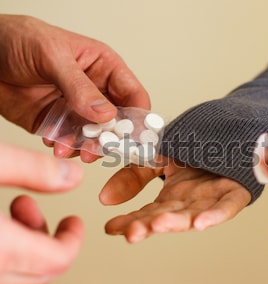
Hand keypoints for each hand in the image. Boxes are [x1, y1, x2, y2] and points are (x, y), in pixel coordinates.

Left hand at [0, 14, 149, 160]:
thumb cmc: (18, 39)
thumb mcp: (52, 57)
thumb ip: (80, 86)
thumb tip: (107, 114)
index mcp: (104, 68)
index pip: (133, 95)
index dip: (138, 117)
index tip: (134, 136)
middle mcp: (95, 91)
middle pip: (117, 122)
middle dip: (111, 138)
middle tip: (99, 148)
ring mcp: (77, 109)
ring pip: (95, 136)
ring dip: (86, 146)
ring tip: (70, 148)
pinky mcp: (57, 123)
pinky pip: (70, 141)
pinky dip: (65, 147)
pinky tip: (54, 142)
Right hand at [0, 143, 83, 283]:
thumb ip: (31, 169)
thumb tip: (73, 177)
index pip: (56, 260)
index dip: (73, 238)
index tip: (75, 220)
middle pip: (38, 275)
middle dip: (48, 238)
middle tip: (33, 206)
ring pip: (13, 280)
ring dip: (24, 248)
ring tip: (11, 210)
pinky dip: (3, 256)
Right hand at [99, 157, 250, 242]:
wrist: (229, 137)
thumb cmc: (196, 153)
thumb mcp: (156, 160)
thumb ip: (132, 177)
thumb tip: (104, 199)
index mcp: (171, 198)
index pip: (146, 214)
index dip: (129, 221)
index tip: (110, 228)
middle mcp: (190, 203)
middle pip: (168, 217)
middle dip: (149, 226)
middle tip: (132, 233)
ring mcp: (212, 199)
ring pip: (192, 215)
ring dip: (176, 222)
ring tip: (157, 225)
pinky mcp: (235, 192)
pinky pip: (226, 207)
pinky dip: (215, 215)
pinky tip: (200, 223)